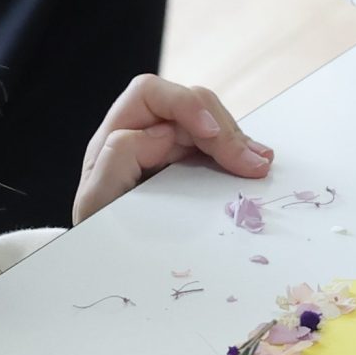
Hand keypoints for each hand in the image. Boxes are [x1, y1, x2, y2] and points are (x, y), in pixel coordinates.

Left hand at [73, 74, 273, 221]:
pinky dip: (240, 152)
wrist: (108, 261)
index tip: (210, 133)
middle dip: (223, 129)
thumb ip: (118, 159)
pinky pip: (220, 145)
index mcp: (117, 131)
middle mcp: (145, 130)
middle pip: (192, 104)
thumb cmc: (96, 232)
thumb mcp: (95, 201)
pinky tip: (258, 163)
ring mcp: (171, 145)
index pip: (151, 93)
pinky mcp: (190, 162)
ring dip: (237, 141)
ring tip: (259, 164)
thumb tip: (164, 133)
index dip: (186, 104)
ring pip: (211, 121)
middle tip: (249, 162)